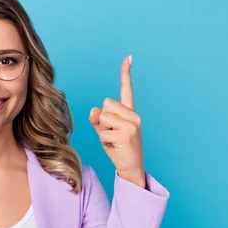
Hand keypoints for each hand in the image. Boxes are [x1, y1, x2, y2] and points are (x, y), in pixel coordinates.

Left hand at [88, 55, 145, 188]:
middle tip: (112, 134)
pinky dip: (104, 141)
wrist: (131, 170)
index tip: (128, 57)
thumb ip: (98, 119)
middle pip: (106, 103)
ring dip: (103, 130)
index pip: (126, 89)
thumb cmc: (118, 149)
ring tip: (113, 141)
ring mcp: (132, 125)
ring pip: (103, 116)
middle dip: (103, 119)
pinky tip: (115, 147)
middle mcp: (134, 116)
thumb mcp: (105, 132)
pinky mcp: (127, 134)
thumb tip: (94, 111)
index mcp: (129, 113)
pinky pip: (103, 131)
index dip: (125, 73)